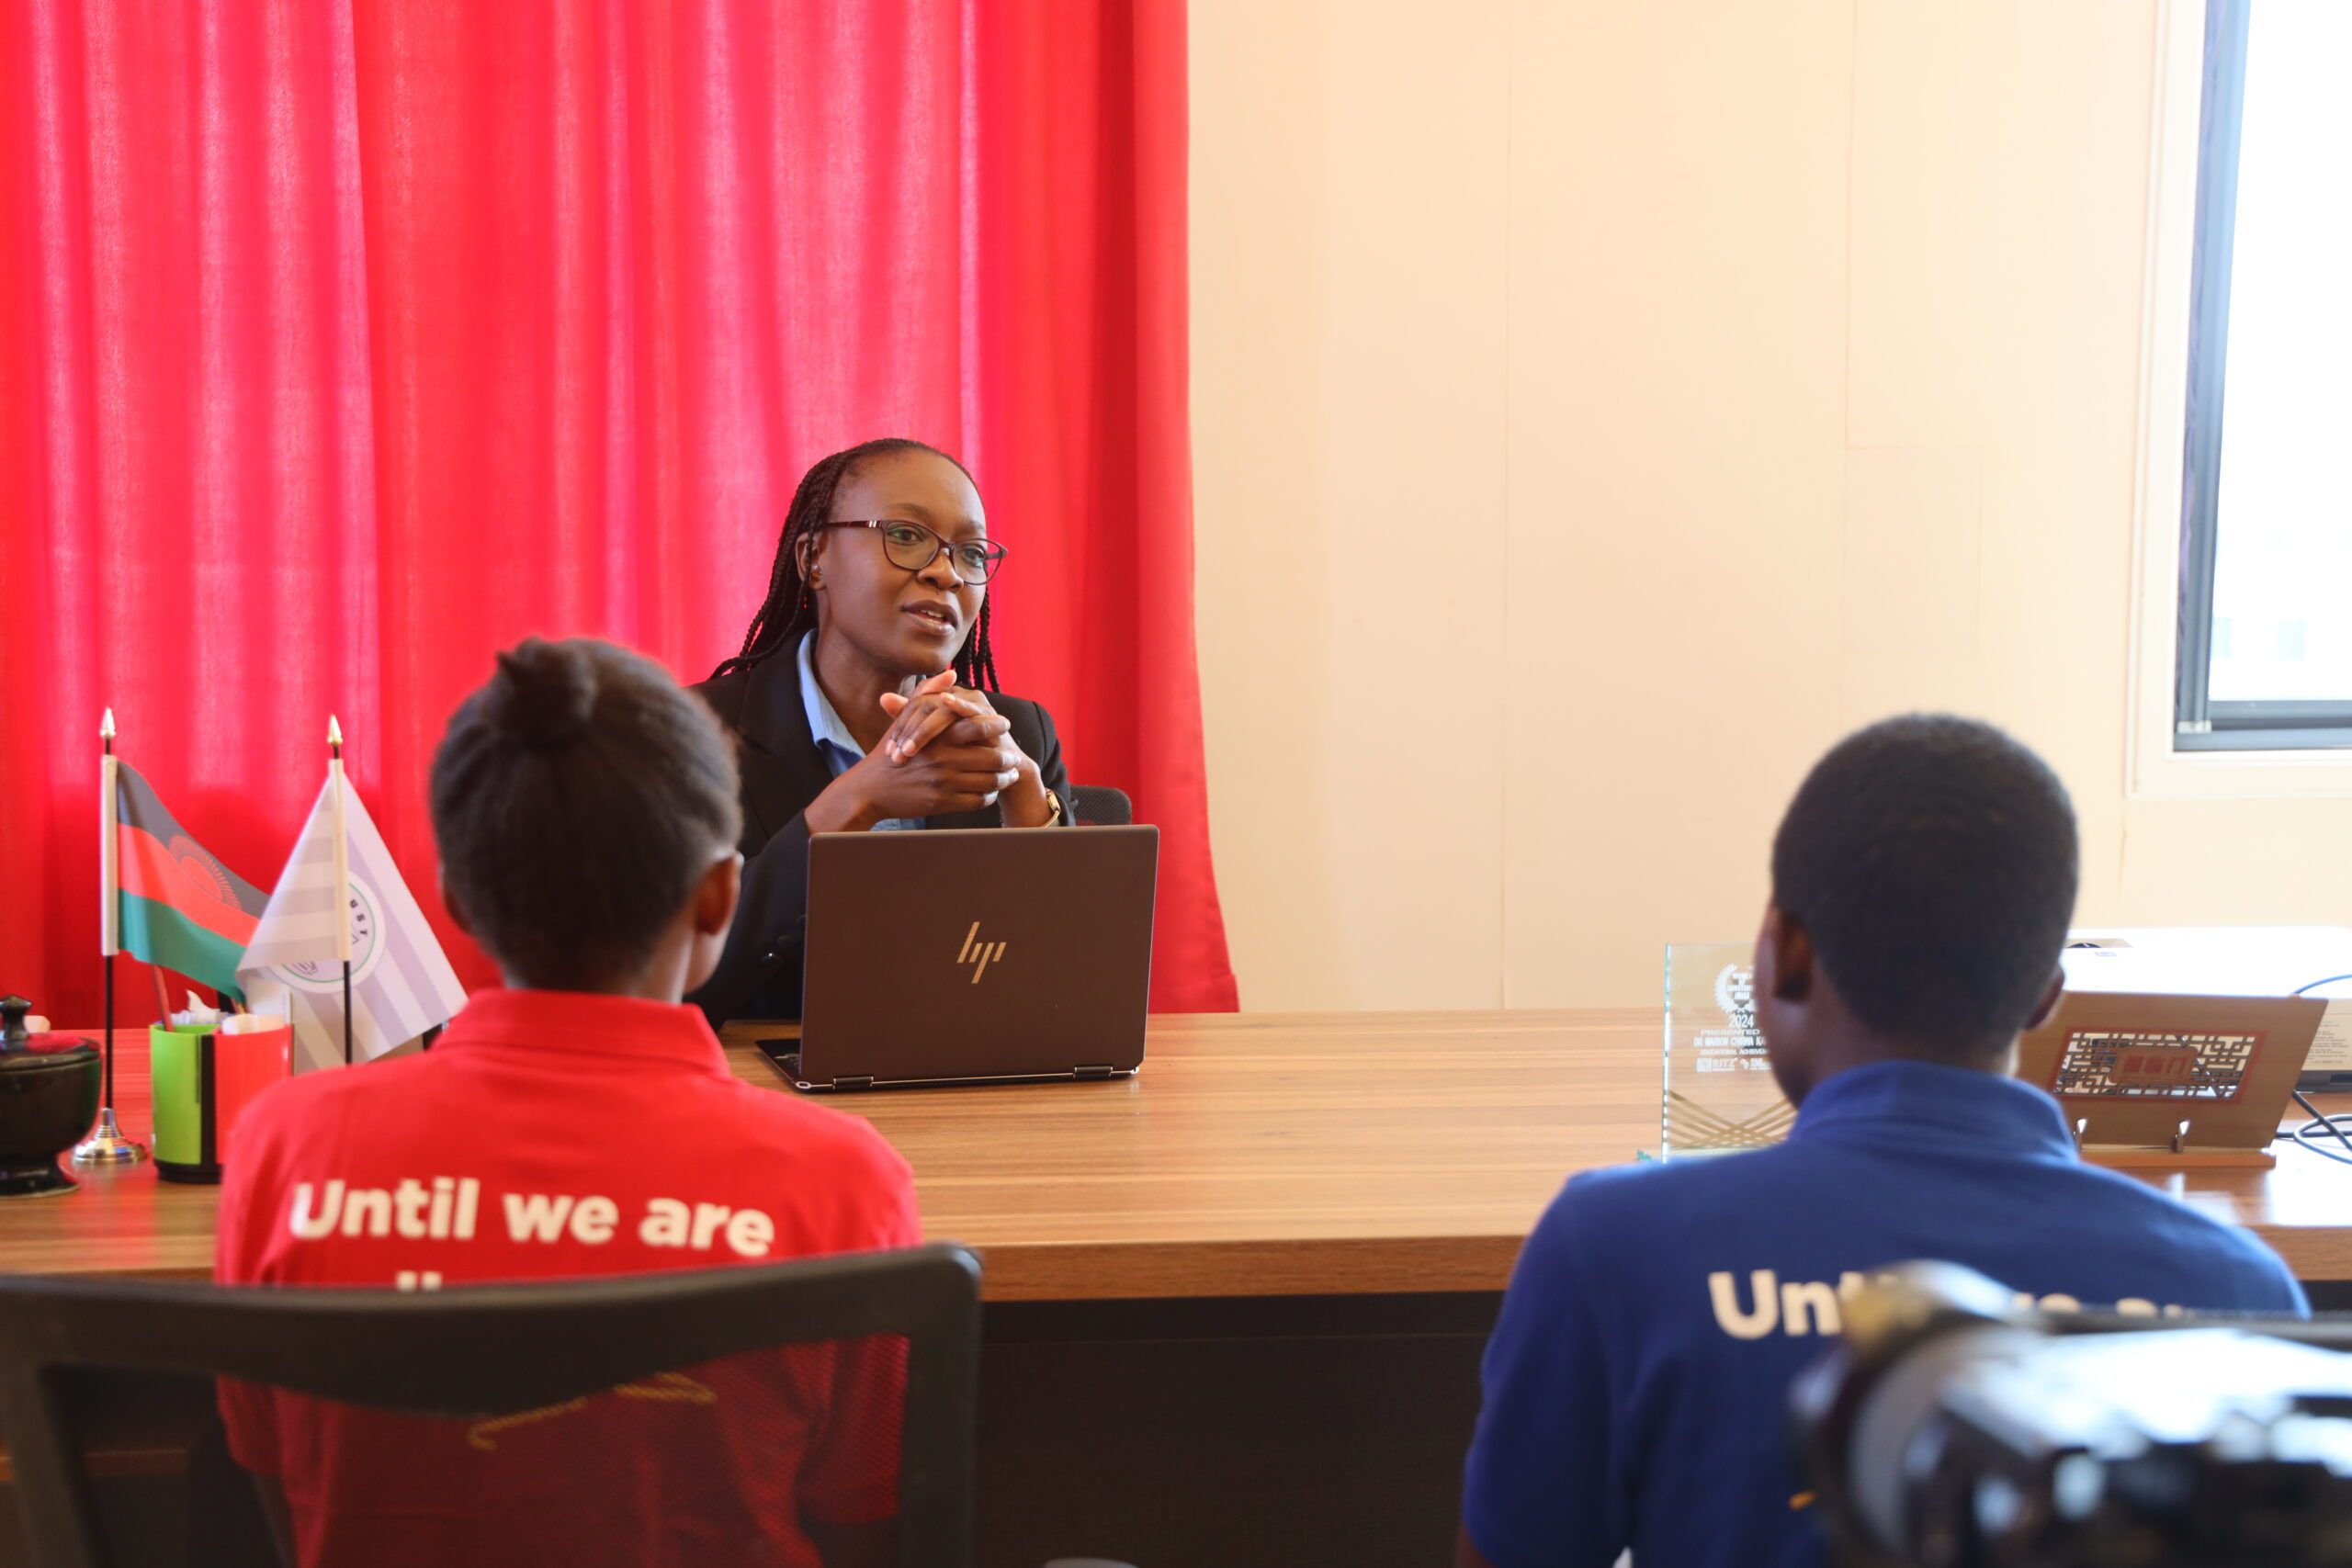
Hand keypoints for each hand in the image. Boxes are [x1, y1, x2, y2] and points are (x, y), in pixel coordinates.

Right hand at [802, 681, 1026, 830]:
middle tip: (1014, 758)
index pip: (979, 727)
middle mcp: (943, 759)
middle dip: (1009, 759)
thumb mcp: (905, 719)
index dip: (998, 727)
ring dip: (1004, 778)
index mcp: (938, 736)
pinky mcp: (943, 804)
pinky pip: (978, 801)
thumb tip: (951, 674)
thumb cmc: (890, 751)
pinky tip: (991, 791)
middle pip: (993, 759)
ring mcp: (944, 783)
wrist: (869, 789)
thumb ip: (928, 693)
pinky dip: (990, 796)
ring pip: (990, 782)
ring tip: (1009, 774)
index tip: (1007, 726)